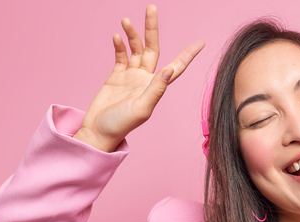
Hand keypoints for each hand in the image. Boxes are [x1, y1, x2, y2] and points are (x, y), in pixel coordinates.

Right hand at [74, 4, 204, 151]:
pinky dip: (120, 45)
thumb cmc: (120, 126)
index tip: (200, 42)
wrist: (98, 132)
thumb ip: (156, 90)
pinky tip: (117, 36)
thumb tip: (169, 70)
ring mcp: (131, 77)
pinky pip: (121, 56)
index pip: (176, 67)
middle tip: (152, 8)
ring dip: (132, 34)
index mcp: (156, 87)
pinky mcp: (116, 76)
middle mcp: (146, 79)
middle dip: (152, 29)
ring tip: (126, 21)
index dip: (188, 55)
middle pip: (153, 48)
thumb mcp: (141, 109)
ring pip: (136, 49)